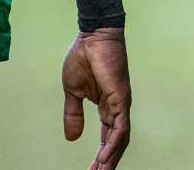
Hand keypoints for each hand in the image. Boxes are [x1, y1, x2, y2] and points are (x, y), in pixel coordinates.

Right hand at [62, 27, 130, 169]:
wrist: (91, 36)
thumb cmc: (83, 58)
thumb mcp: (73, 92)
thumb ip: (73, 115)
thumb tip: (72, 138)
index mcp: (106, 106)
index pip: (108, 137)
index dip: (101, 155)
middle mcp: (118, 107)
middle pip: (116, 142)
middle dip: (108, 162)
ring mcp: (121, 102)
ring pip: (121, 138)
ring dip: (111, 158)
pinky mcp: (121, 96)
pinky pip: (120, 125)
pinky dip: (114, 143)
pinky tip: (105, 158)